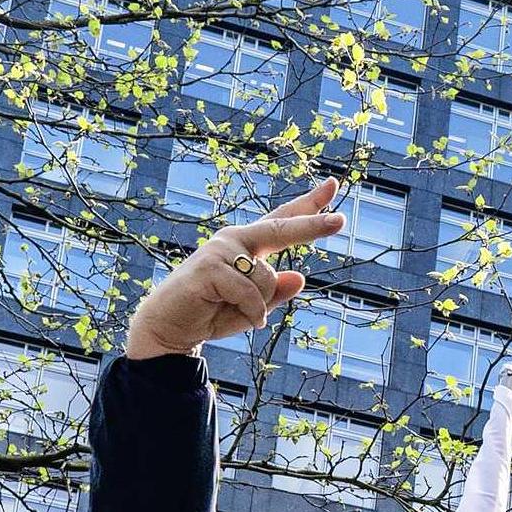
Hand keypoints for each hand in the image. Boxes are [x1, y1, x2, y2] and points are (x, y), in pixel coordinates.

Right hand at [125, 179, 345, 359]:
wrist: (170, 327)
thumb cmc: (212, 313)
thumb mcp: (254, 308)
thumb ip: (275, 294)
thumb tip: (300, 278)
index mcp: (248, 245)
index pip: (283, 220)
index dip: (309, 204)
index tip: (333, 184)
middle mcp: (235, 240)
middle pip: (282, 229)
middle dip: (312, 226)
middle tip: (341, 220)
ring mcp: (221, 249)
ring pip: (268, 279)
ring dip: (258, 304)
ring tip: (229, 307)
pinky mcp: (210, 265)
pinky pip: (252, 295)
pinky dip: (249, 312)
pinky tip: (227, 312)